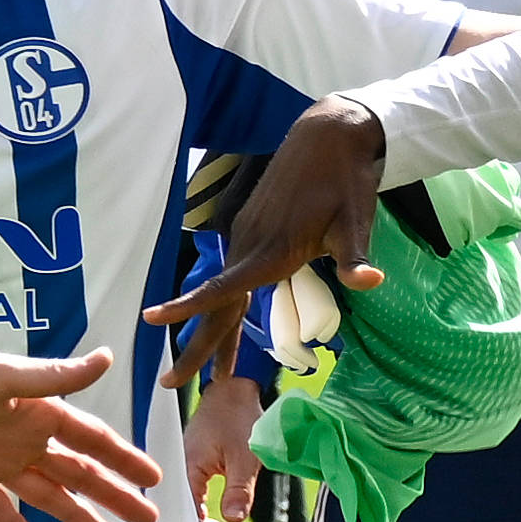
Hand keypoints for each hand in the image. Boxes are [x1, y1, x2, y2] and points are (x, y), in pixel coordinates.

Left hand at [0, 329, 172, 521]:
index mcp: (35, 411)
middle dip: (113, 493)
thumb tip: (107, 357)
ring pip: (45, 494)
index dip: (123, 459)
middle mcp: (21, 438)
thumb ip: (51, 377)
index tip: (155, 479)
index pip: (91, 439)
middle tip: (148, 519)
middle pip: (77, 471)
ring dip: (75, 514)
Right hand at [133, 94, 395, 388]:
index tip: (150, 321)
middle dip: (194, 347)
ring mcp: (245, 236)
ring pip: (222, 291)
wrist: (327, 137)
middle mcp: (248, 246)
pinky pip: (230, 273)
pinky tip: (224, 317)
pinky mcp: (250, 228)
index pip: (223, 288)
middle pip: (215, 304)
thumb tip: (370, 283)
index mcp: (270, 251)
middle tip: (171, 384)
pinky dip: (221, 302)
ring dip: (210, 330)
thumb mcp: (356, 220)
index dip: (188, 307)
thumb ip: (354, 258)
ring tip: (207, 369)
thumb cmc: (345, 181)